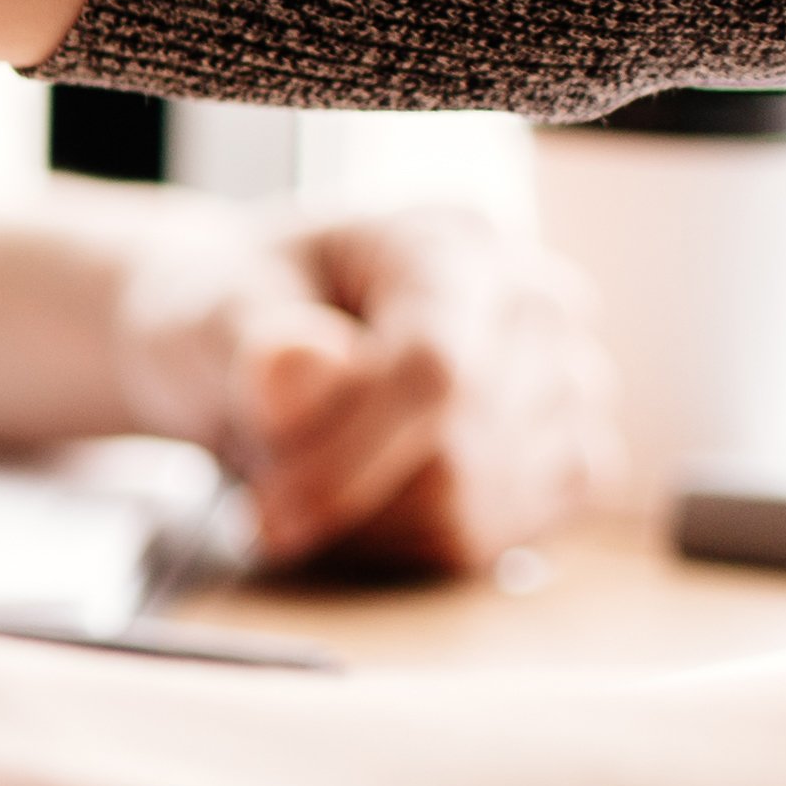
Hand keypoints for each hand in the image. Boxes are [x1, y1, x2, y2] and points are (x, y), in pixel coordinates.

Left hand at [117, 203, 621, 568]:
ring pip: (479, 509)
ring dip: (370, 520)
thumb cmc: (241, 315)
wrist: (263, 340)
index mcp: (450, 242)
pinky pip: (508, 535)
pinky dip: (420, 542)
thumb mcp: (212, 310)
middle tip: (262, 478)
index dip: (347, 459)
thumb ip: (249, 339)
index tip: (266, 513)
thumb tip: (291, 365)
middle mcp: (535, 304)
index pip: (436, 369)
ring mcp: (569, 379)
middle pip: (459, 454)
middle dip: (342, 491)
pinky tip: (369, 503)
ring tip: (313, 470)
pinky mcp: (574, 454)